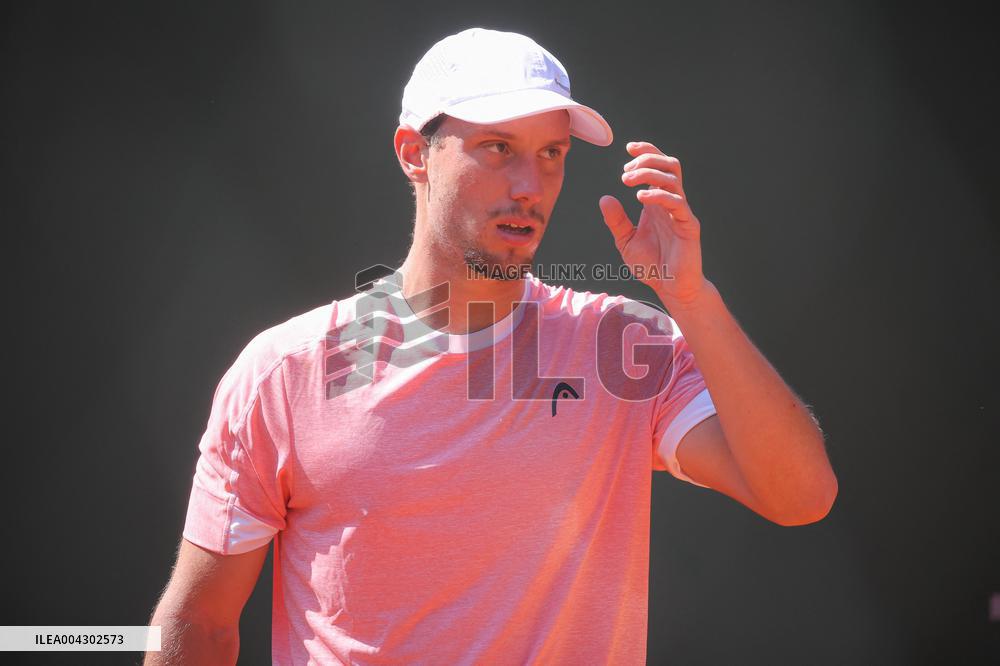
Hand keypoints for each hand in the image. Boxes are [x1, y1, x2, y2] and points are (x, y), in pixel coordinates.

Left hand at [599, 141, 707, 308]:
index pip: (658, 167)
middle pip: (669, 165)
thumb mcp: (626, 241)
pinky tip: (640, 198)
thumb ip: (616, 220)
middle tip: (625, 171)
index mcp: (658, 202)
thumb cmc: (652, 265)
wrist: (670, 288)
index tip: (628, 148)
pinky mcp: (688, 226)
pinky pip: (677, 202)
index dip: (646, 151)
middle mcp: (671, 203)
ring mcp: (681, 213)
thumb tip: (604, 198)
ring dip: (649, 173)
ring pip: (673, 178)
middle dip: (648, 159)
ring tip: (628, 179)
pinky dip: (658, 195)